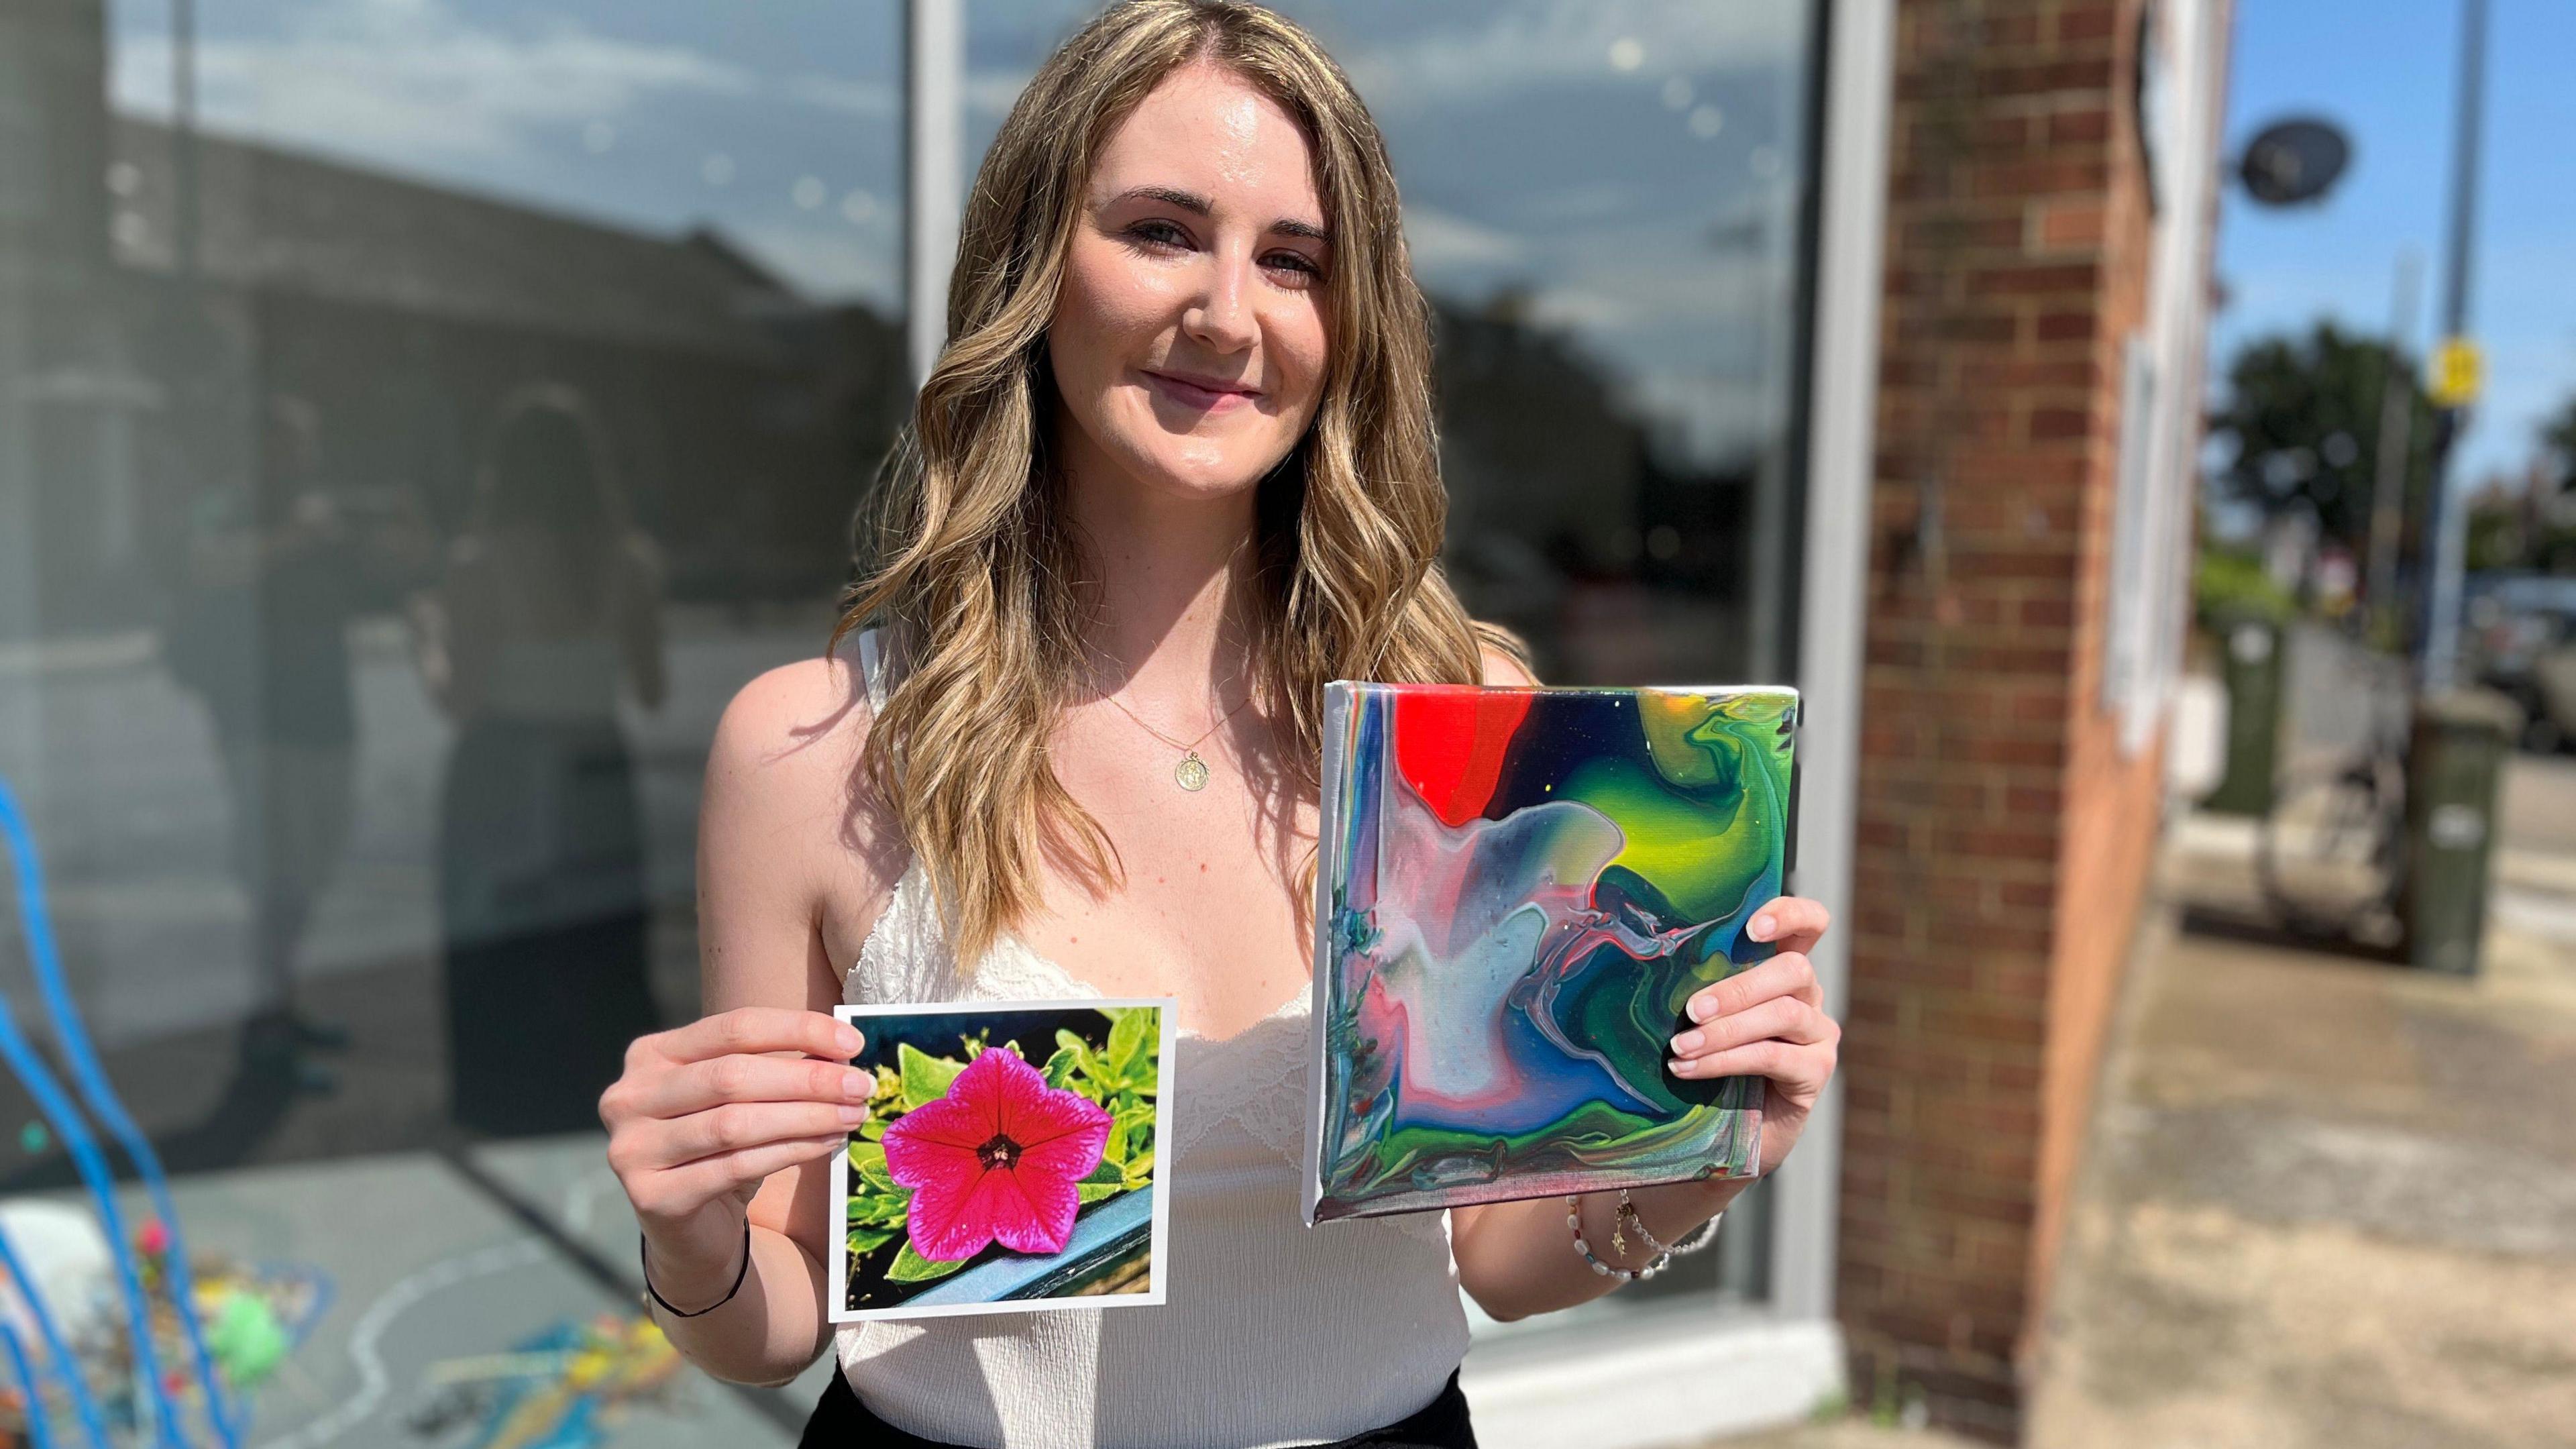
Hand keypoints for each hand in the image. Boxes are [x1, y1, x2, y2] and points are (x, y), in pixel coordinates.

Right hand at [599, 1008, 873, 1298]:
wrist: (691, 1230)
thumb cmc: (721, 1147)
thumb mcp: (739, 1097)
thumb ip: (772, 1066)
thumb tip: (842, 1049)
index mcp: (650, 1054)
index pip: (733, 1028)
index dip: (797, 1030)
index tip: (853, 1043)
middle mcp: (629, 1096)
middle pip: (733, 1075)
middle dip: (808, 1079)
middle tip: (860, 1085)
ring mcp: (632, 1148)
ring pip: (735, 1123)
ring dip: (805, 1117)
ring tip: (851, 1116)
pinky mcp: (651, 1196)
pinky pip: (734, 1166)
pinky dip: (789, 1152)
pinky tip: (826, 1143)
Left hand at [1669, 898, 1837, 1176]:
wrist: (1725, 1135)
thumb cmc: (1707, 1062)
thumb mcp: (1704, 1017)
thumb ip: (1701, 986)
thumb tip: (1649, 961)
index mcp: (1783, 970)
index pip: (1810, 924)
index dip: (1789, 915)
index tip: (1750, 928)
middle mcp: (1809, 996)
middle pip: (1793, 969)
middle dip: (1737, 988)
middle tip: (1691, 1011)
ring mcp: (1819, 1034)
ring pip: (1783, 1013)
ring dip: (1725, 1030)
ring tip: (1681, 1048)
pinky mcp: (1817, 1071)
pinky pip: (1773, 1056)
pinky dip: (1726, 1060)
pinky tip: (1689, 1069)